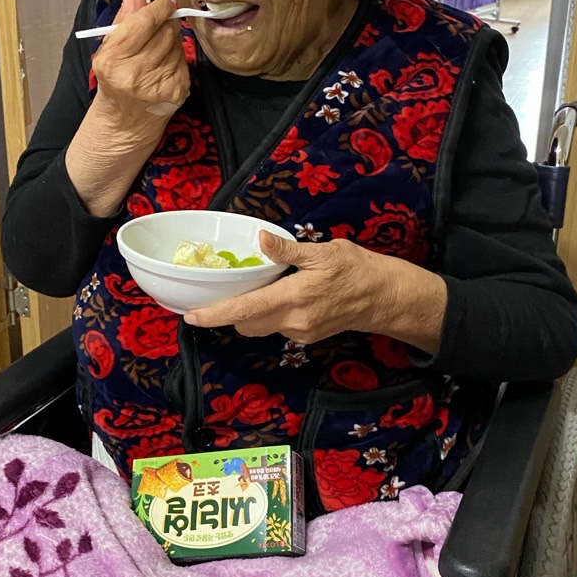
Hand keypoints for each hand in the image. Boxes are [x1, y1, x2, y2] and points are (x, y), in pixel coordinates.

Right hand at [65, 0, 189, 216]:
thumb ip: (127, 12)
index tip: (164, 1)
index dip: (158, 7)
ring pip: (177, 44)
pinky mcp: (177, 91)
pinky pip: (184, 60)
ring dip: (171, 41)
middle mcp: (135, 74)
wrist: (125, 121)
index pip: (144, 20)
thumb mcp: (111, 45)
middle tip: (159, 26)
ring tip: (156, 51)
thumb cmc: (115, 78)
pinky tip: (164, 66)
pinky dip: (176, 58)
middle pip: (165, 30)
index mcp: (113, 59)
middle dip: (165, 22)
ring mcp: (158, 85)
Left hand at [184, 232, 446, 351]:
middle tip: (229, 288)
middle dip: (232, 311)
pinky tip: (284, 294)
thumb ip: (288, 250)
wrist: (385, 297)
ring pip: (262, 326)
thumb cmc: (356, 269)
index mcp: (293, 298)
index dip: (214, 315)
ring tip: (262, 287)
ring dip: (253, 312)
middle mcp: (293, 321)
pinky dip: (272, 313)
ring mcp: (300, 333)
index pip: (244, 311)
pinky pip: (278, 327)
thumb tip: (261, 239)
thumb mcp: (324, 251)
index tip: (191, 317)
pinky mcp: (308, 336)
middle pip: (246, 324)